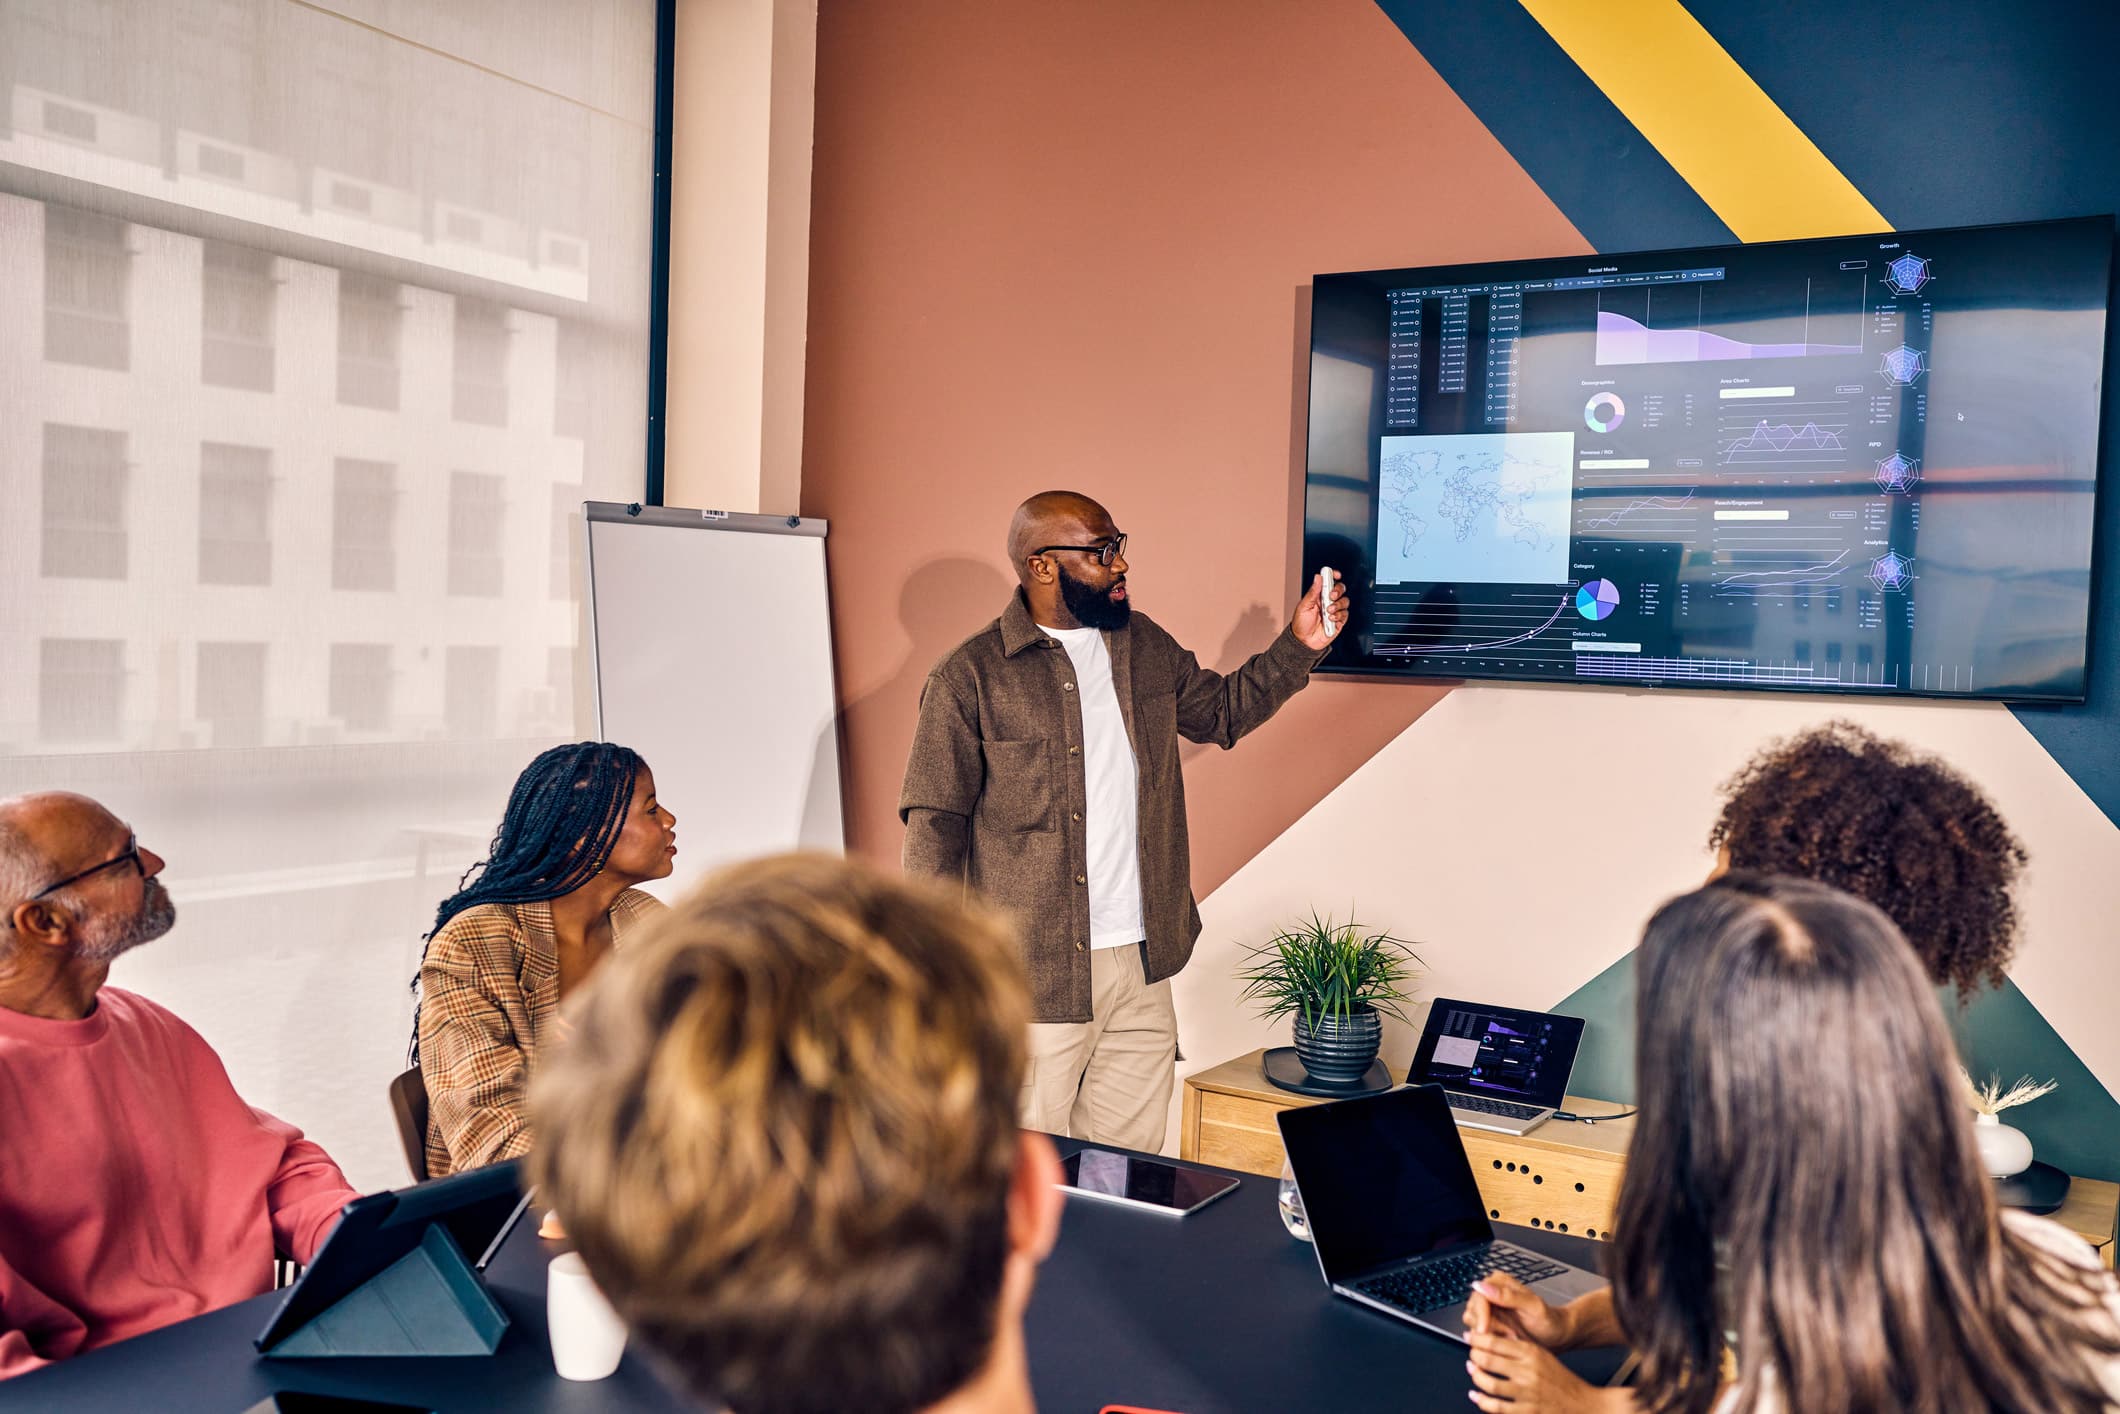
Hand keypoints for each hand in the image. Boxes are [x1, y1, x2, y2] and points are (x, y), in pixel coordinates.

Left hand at [1292, 570, 1349, 650]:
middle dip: (1338, 590)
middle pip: (1340, 589)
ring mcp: (1334, 611)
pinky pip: (1345, 614)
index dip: (1333, 575)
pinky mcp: (1339, 621)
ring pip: (1345, 601)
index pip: (1329, 581)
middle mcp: (1328, 601)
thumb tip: (1318, 577)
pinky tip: (1330, 619)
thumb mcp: (1304, 606)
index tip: (1336, 574)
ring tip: (1328, 612)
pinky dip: (1338, 616)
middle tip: (1331, 596)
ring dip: (1337, 605)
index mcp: (1319, 595)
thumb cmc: (1301, 624)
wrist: (1304, 641)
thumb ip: (1313, 592)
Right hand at [1464, 1274, 1572, 1349]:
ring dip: (1489, 1335)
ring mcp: (1490, 1309)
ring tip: (1512, 1338)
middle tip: (1509, 1335)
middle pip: (1472, 1311)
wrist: (1557, 1336)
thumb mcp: (1533, 1307)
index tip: (1485, 1329)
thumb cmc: (1550, 1321)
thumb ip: (1509, 1296)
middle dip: (1487, 1327)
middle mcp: (1491, 1293)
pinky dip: (1491, 1341)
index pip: (1477, 1297)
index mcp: (1499, 1282)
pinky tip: (1508, 1341)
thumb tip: (1482, 1286)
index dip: (1480, 1315)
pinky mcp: (1490, 1324)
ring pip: (1473, 1323)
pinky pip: (1479, 1334)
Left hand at [1466, 1328, 1616, 1412]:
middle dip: (1473, 1356)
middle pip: (1488, 1360)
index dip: (1477, 1338)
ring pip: (1489, 1383)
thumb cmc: (1564, 1382)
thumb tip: (1491, 1343)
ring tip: (1472, 1371)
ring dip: (1476, 1376)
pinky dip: (1481, 1401)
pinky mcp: (1527, 1412)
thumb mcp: (1544, 1357)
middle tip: (1471, 1354)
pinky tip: (1476, 1396)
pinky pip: (1496, 1407)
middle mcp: (1529, 1372)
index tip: (1469, 1336)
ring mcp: (1527, 1393)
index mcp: (1533, 1353)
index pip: (1495, 1341)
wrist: (1585, 1406)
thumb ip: (1520, 1350)